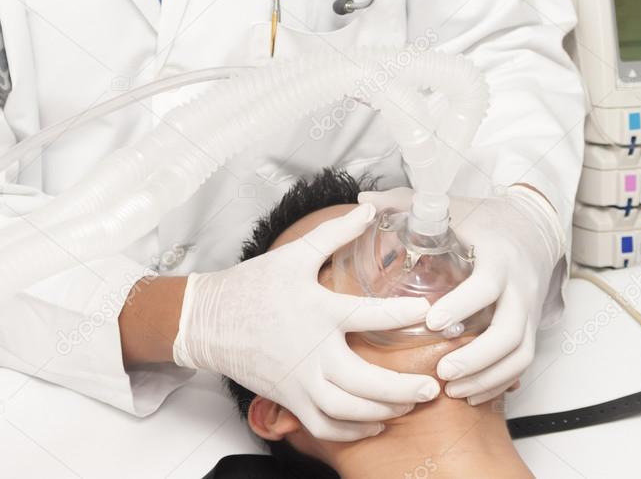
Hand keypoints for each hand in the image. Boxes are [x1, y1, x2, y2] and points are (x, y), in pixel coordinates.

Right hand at [172, 204, 440, 440]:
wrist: (207, 320)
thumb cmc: (252, 285)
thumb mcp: (295, 254)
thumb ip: (335, 232)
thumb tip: (369, 209)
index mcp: (317, 311)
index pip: (368, 316)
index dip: (402, 315)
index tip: (429, 314)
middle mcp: (311, 352)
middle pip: (364, 382)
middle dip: (402, 390)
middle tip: (432, 388)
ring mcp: (299, 381)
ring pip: (348, 411)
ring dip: (383, 412)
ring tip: (409, 406)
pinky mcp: (289, 398)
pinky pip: (324, 426)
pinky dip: (352, 431)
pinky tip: (375, 424)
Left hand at [359, 187, 563, 404]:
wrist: (533, 227)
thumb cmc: (483, 218)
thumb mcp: (449, 205)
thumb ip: (404, 202)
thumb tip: (362, 199)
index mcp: (498, 255)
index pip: (488, 284)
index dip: (463, 304)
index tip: (432, 321)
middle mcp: (519, 285)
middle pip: (509, 329)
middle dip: (477, 356)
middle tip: (443, 371)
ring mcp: (528, 309)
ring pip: (520, 353)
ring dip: (488, 376)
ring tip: (453, 389)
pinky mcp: (531, 325)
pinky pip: (523, 361)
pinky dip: (499, 381)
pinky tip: (471, 393)